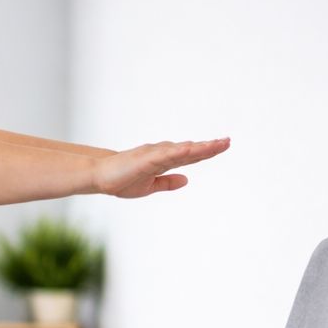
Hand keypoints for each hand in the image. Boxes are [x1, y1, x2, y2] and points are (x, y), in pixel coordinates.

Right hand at [91, 138, 230, 197]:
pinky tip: (190, 149)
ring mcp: (153, 154)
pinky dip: (178, 151)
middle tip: (227, 141)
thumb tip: (187, 180)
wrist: (99, 178)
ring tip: (216, 144)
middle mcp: (161, 154)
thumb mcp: (150, 186)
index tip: (224, 145)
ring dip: (198, 147)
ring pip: (180, 150)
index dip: (207, 151)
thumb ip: (168, 182)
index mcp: (164, 161)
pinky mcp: (144, 159)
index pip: (190, 156)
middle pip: (190, 150)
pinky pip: (164, 154)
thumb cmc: (121, 180)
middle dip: (209, 147)